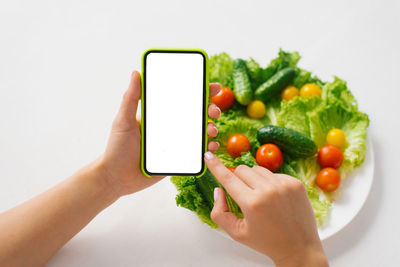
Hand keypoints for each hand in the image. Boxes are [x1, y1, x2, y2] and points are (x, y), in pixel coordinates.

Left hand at [99, 71, 220, 196]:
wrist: (116, 178)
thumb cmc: (116, 148)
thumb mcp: (123, 120)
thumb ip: (131, 98)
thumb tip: (136, 72)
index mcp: (159, 115)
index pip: (182, 99)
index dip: (200, 91)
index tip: (214, 86)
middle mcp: (169, 128)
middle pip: (196, 115)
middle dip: (210, 110)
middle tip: (213, 111)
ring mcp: (175, 144)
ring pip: (199, 133)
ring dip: (210, 129)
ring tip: (211, 130)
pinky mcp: (177, 160)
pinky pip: (196, 153)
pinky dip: (207, 148)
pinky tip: (211, 146)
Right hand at [204, 152, 328, 266]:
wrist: (299, 248)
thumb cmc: (267, 242)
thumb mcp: (236, 233)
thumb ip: (219, 212)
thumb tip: (218, 190)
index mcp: (252, 203)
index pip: (228, 178)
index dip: (215, 166)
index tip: (208, 155)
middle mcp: (269, 190)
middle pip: (242, 170)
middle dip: (238, 179)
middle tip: (243, 196)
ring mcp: (284, 185)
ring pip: (257, 169)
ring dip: (253, 180)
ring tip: (261, 198)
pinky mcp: (295, 183)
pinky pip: (274, 173)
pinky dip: (269, 182)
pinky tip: (275, 199)